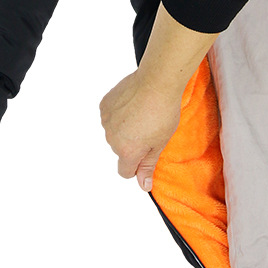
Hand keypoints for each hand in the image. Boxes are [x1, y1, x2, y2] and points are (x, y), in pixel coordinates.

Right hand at [99, 70, 180, 191]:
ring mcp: (106, 121)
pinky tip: (132, 105)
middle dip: (132, 144)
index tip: (146, 153)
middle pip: (120, 151)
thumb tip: (143, 186)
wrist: (157, 81)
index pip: (125, 172)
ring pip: (114, 133)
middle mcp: (112, 138)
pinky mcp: (104, 105)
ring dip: (124, 128)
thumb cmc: (163, 112)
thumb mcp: (160, 143)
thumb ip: (148, 166)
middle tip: (149, 129)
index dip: (137, 166)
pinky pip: (110, 117)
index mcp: (127, 151)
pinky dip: (118, 114)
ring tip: (141, 114)